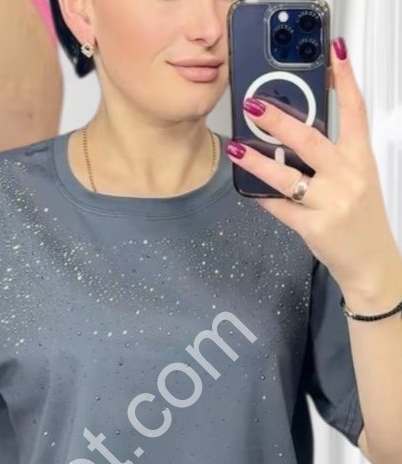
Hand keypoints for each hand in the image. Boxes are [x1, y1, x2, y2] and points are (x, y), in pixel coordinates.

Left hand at [226, 38, 399, 294]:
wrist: (370, 263)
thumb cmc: (360, 219)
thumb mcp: (357, 180)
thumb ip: (332, 159)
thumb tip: (293, 140)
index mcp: (360, 159)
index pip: (355, 111)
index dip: (344, 81)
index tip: (334, 55)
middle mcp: (347, 177)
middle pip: (311, 141)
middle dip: (280, 121)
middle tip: (255, 106)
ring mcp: (330, 203)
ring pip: (287, 176)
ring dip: (258, 161)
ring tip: (237, 149)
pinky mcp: (314, 227)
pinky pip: (281, 208)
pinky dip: (263, 198)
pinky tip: (249, 190)